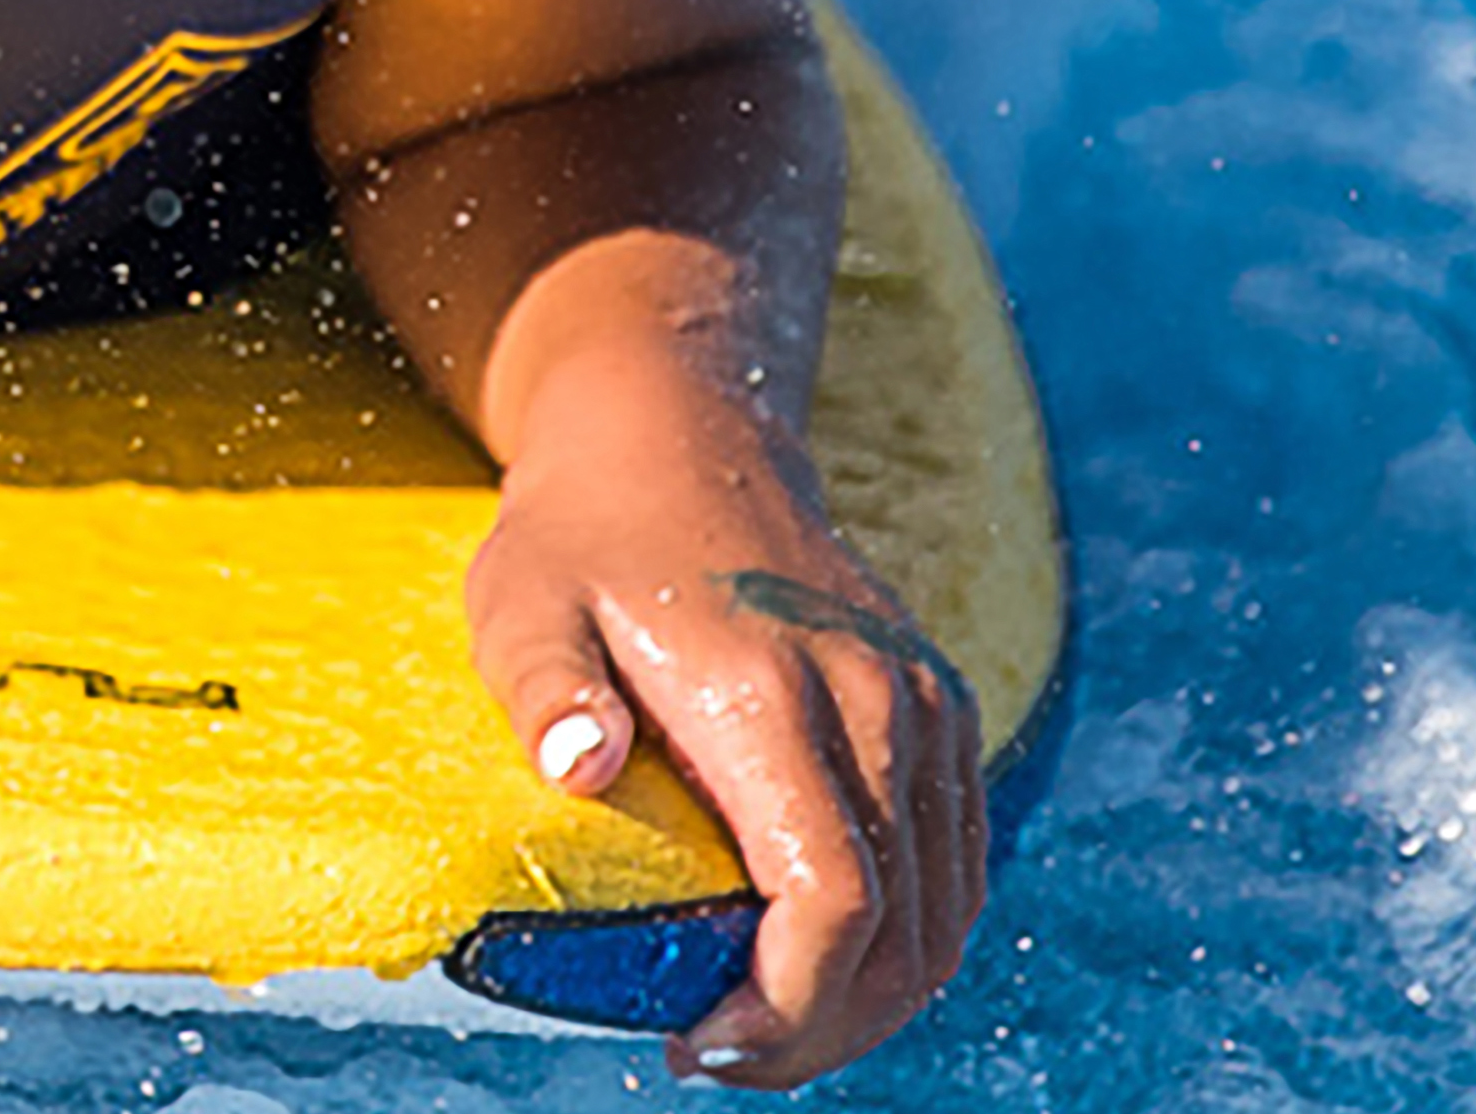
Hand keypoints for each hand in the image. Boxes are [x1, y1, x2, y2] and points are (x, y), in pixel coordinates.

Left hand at [466, 405, 986, 1085]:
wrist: (683, 425)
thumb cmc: (580, 530)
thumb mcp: (520, 598)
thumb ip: (543, 687)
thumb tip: (579, 764)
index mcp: (776, 692)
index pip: (832, 901)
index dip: (787, 1010)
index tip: (701, 1051)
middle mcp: (878, 700)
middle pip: (906, 933)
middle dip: (823, 1031)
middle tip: (722, 1061)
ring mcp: (926, 702)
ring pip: (948, 911)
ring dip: (872, 1000)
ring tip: (764, 1027)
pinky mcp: (942, 705)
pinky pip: (956, 861)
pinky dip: (909, 939)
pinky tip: (818, 964)